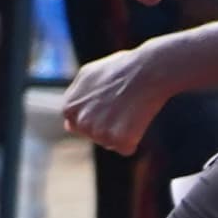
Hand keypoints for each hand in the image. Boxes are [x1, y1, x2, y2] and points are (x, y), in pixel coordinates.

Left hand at [61, 41, 177, 154]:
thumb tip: (69, 115)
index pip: (76, 124)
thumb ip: (76, 97)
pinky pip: (126, 149)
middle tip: (121, 106)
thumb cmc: (122, 68)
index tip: (107, 106)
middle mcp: (80, 122)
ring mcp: (97, 133)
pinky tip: (138, 119)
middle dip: (106, 127)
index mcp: (69, 107)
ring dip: (120, 132)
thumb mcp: (88, 75)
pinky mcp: (117, 140)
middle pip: (94, 136)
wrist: (148, 70)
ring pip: (109, 143)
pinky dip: (134, 139)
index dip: (95, 116)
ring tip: (130, 109)